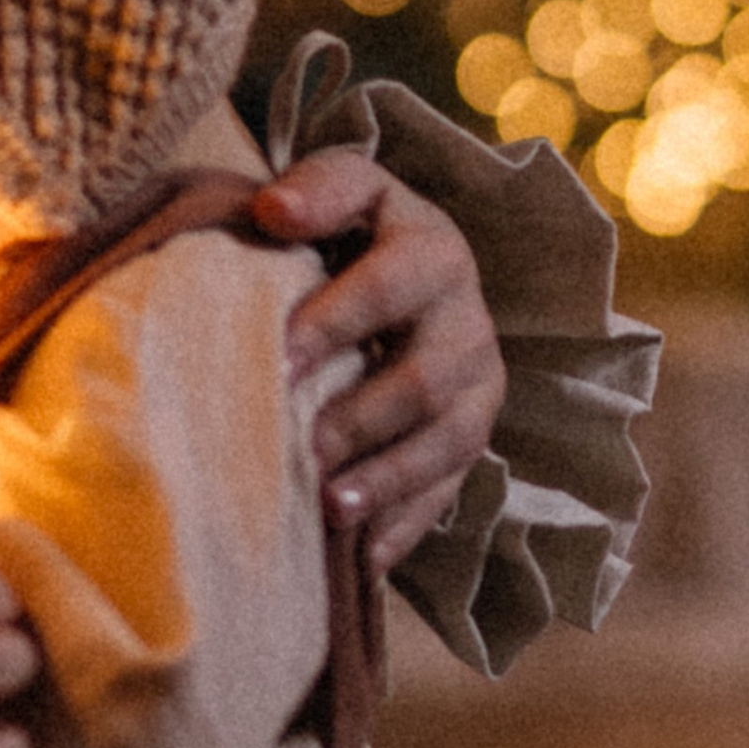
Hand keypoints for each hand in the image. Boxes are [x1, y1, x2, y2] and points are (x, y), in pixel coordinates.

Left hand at [252, 148, 503, 571]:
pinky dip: (404, 524)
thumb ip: (315, 190)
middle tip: (297, 447)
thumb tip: (271, 210)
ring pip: (445, 441)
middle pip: (423, 377)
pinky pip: (449, 490)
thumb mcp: (342, 191)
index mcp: (430, 247)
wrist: (404, 269)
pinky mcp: (471, 436)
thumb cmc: (349, 230)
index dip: (339, 318)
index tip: (279, 356)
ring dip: (388, 479)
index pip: (392, 281)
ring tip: (329, 509)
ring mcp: (476, 384)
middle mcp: (466, 317)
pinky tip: (360, 557)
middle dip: (360, 416)